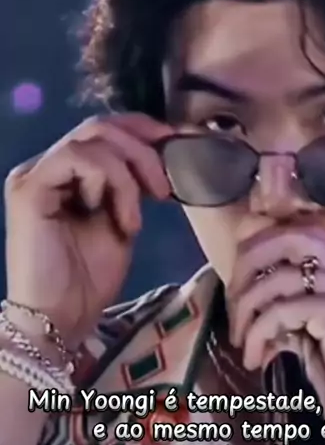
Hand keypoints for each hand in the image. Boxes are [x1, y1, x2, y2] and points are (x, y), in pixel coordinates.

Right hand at [4, 113, 172, 350]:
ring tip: (134, 220)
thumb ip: (134, 186)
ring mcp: (34, 174)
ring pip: (92, 139)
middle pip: (99, 126)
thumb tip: (164, 154)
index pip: (104, 128)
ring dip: (128, 175)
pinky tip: (117, 220)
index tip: (176, 146)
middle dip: (142, 150)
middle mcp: (46, 165)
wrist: (62, 319)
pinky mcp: (29, 188)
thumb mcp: (124, 221)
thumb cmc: (90, 279)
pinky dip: (108, 182)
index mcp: (67, 171)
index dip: (142, 128)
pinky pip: (77, 158)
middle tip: (164, 189)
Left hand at [227, 224, 324, 444]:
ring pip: (280, 277)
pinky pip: (282, 309)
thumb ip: (286, 287)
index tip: (237, 277)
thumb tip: (244, 252)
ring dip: (248, 309)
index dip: (262, 245)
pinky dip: (259, 332)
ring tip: (243, 340)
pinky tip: (256, 358)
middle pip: (291, 238)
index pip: (303, 231)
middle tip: (231, 300)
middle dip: (249, 264)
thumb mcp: (306, 319)